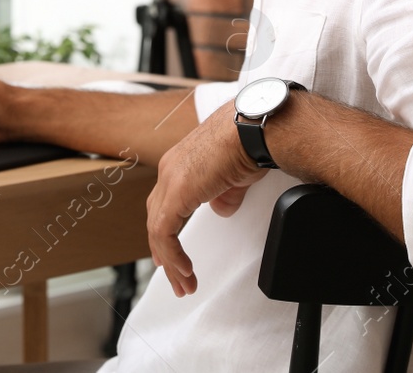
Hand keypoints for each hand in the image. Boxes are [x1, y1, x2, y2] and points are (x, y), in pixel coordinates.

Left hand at [145, 98, 267, 297]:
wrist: (255, 128)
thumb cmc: (251, 140)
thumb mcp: (235, 176)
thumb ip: (224, 195)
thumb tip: (220, 210)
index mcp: (180, 164)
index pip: (163, 204)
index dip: (164, 233)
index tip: (169, 257)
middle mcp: (169, 170)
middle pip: (156, 218)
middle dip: (164, 251)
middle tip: (174, 276)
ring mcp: (170, 179)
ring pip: (158, 229)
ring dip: (171, 261)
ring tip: (183, 284)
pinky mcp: (177, 191)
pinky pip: (165, 231)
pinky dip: (173, 254)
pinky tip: (184, 270)